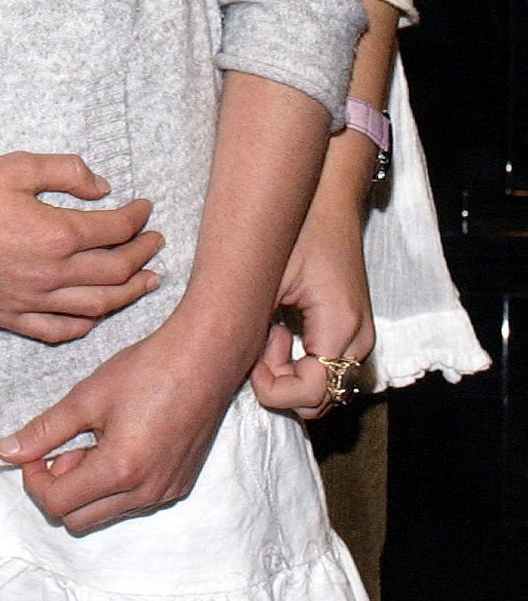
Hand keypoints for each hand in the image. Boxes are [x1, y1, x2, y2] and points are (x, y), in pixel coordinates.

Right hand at [0, 151, 162, 342]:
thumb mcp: (17, 166)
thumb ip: (66, 172)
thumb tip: (102, 187)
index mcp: (59, 233)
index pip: (116, 229)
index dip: (137, 218)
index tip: (145, 208)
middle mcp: (54, 274)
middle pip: (116, 270)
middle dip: (143, 254)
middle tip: (156, 243)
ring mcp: (34, 301)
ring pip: (98, 306)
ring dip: (129, 293)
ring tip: (146, 282)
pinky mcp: (13, 318)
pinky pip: (61, 330)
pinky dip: (87, 324)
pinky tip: (96, 314)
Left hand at [0, 318, 237, 532]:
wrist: (203, 360)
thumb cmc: (146, 371)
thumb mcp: (86, 397)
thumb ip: (44, 430)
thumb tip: (6, 452)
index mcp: (119, 471)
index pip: (57, 504)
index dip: (35, 479)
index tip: (37, 451)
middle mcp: (145, 492)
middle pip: (78, 519)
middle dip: (60, 488)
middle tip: (64, 448)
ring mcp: (166, 493)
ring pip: (106, 513)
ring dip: (88, 488)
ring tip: (94, 441)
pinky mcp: (179, 486)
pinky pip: (134, 503)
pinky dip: (115, 485)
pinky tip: (119, 445)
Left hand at [250, 181, 374, 419]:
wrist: (328, 201)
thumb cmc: (299, 230)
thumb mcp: (267, 279)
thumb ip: (257, 330)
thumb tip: (238, 367)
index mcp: (340, 327)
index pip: (310, 392)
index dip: (273, 388)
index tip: (252, 360)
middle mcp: (359, 339)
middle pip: (320, 399)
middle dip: (282, 383)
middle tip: (260, 342)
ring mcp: (361, 337)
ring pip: (324, 386)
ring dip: (291, 374)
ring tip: (271, 332)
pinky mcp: (354, 330)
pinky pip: (327, 367)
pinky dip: (301, 362)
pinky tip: (282, 329)